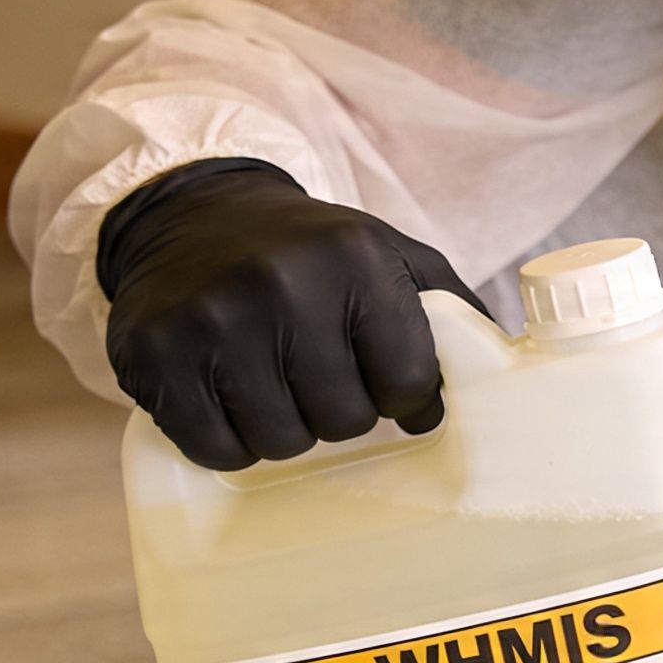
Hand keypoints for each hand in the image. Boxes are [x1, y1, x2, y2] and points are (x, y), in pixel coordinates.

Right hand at [98, 158, 479, 470]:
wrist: (194, 214)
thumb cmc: (307, 251)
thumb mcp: (387, 254)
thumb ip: (450, 311)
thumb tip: (505, 378)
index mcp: (353, 256)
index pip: (408, 382)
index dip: (401, 395)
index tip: (384, 381)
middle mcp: (281, 283)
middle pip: (343, 421)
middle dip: (339, 413)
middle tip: (317, 377)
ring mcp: (212, 319)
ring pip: (279, 443)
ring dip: (284, 430)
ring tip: (274, 384)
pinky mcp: (157, 352)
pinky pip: (215, 448)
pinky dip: (228, 442)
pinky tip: (229, 399)